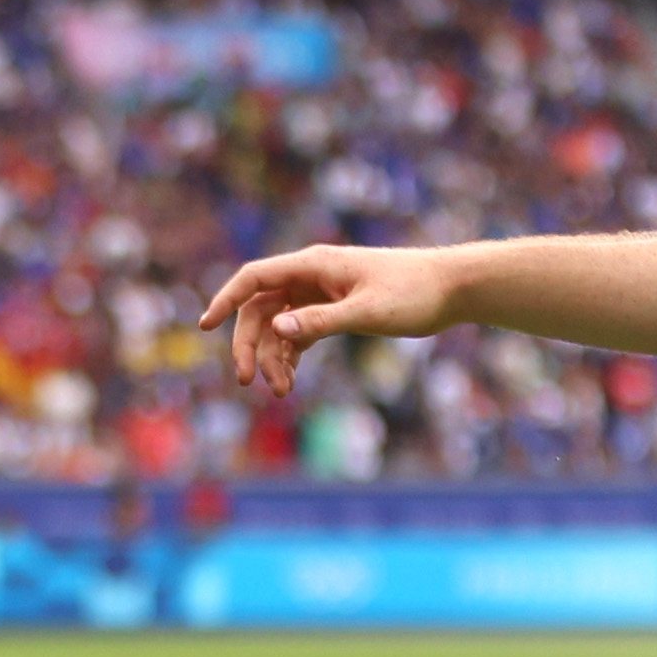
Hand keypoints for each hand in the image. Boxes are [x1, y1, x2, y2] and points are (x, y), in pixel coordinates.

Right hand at [194, 241, 456, 393]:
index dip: (226, 300)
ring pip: (279, 324)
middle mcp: (311, 275)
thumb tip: (278, 328)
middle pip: (260, 307)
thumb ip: (321, 321)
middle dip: (250, 344)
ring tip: (282, 391)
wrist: (451, 288)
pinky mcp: (334, 309)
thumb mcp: (367, 312)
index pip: (255, 278)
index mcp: (314, 265)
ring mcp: (321, 293)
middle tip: (248, 380)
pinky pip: (298, 332)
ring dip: (274, 357)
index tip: (204, 326)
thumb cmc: (413, 294)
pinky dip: (291, 356)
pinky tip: (291, 381)